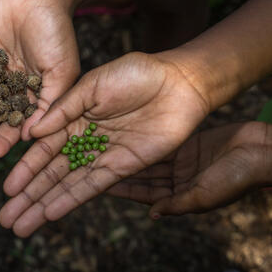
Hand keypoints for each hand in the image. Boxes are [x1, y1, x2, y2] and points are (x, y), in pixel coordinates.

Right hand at [0, 52, 209, 236]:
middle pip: (50, 173)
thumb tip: (32, 133)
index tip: (7, 188)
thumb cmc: (136, 74)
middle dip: (28, 196)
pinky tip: (51, 214)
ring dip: (43, 205)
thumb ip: (63, 109)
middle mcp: (83, 140)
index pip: (43, 149)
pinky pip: (92, 186)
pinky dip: (71, 200)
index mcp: (72, 118)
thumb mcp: (92, 85)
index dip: (24, 169)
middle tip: (5, 219)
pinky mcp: (123, 166)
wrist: (178, 82)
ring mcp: (102, 155)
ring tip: (20, 226)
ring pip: (67, 185)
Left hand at [108, 121, 271, 216]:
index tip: (97, 184)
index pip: (143, 194)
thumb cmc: (237, 177)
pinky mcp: (184, 145)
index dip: (121, 190)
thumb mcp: (205, 194)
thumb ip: (178, 204)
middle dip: (119, 171)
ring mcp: (180, 162)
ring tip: (104, 146)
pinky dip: (142, 140)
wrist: (260, 151)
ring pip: (147, 159)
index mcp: (180, 196)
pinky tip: (123, 133)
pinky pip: (158, 144)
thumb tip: (152, 215)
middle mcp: (176, 180)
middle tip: (93, 163)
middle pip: (141, 177)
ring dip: (127, 154)